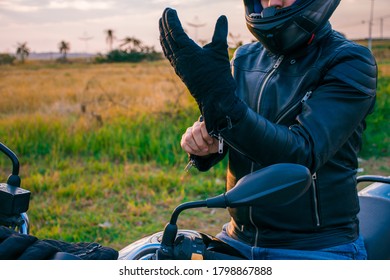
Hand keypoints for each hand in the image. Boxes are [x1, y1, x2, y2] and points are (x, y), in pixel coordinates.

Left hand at [159, 8, 245, 133]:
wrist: (215, 98)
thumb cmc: (218, 75)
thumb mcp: (220, 51)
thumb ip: (220, 33)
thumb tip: (222, 17)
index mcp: (187, 51)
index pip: (175, 32)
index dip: (171, 20)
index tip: (170, 10)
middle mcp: (179, 59)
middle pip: (167, 38)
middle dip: (164, 24)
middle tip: (164, 12)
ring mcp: (178, 66)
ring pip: (166, 47)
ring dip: (163, 34)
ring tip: (162, 25)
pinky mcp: (180, 72)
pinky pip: (169, 55)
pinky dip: (166, 46)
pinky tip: (167, 44)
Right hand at [181, 121, 218, 155]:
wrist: (208, 148)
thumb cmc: (214, 143)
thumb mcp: (218, 140)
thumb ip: (216, 136)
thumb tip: (214, 135)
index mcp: (204, 124)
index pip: (202, 126)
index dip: (206, 135)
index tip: (210, 142)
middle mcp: (195, 126)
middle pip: (195, 132)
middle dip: (201, 143)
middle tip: (206, 149)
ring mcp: (188, 132)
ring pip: (188, 138)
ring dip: (195, 147)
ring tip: (200, 150)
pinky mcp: (183, 139)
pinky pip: (183, 144)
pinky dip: (190, 150)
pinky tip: (195, 151)